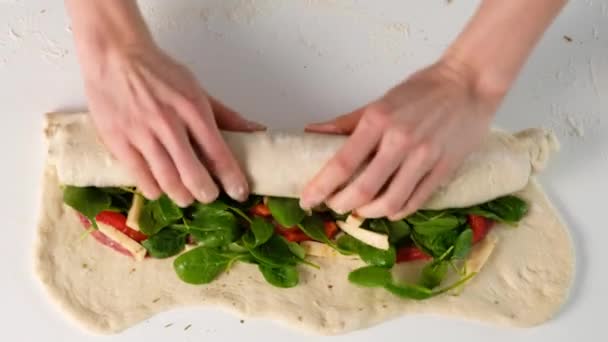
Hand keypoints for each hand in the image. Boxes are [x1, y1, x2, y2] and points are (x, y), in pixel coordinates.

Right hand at [84, 43, 263, 205]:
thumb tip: (257, 131)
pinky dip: (154, 189)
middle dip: (206, 193)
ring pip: (166, 180)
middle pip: (193, 173)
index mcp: (193, 109)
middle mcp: (169, 123)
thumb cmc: (158, 72)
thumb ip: (225, 115)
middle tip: (209, 196)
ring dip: (181, 195)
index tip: (240, 193)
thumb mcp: (196, 88)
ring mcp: (141, 133)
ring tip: (187, 197)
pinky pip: (140, 176)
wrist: (114, 55)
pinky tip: (159, 189)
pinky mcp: (118, 140)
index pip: (218, 153)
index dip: (232, 178)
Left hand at [300, 60, 500, 219]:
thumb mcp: (380, 100)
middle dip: (341, 205)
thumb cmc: (423, 89)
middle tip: (334, 205)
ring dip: (368, 213)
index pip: (342, 163)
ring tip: (360, 210)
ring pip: (390, 203)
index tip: (307, 200)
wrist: (470, 83)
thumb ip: (347, 122)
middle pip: (363, 190)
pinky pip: (416, 201)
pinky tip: (388, 209)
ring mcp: (424, 157)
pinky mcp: (444, 169)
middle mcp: (400, 140)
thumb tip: (312, 132)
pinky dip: (396, 211)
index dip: (320, 187)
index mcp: (378, 120)